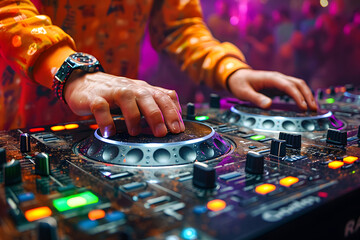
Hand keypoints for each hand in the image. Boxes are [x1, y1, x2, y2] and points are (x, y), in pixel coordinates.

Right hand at [63, 71, 184, 137]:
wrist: (83, 81)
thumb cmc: (114, 92)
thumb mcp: (138, 95)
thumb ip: (155, 102)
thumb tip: (177, 114)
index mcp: (143, 89)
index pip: (163, 96)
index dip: (173, 112)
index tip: (178, 128)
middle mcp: (130, 88)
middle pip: (148, 97)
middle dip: (157, 116)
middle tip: (162, 133)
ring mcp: (112, 91)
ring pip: (127, 98)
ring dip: (133, 116)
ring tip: (135, 132)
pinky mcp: (94, 97)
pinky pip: (101, 107)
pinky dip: (105, 120)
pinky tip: (110, 132)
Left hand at [227, 69, 317, 110]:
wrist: (236, 76)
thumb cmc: (240, 83)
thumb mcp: (244, 92)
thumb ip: (256, 98)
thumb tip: (269, 105)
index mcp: (271, 78)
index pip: (288, 86)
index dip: (297, 96)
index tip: (303, 107)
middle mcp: (278, 77)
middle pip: (298, 84)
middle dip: (308, 95)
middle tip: (313, 109)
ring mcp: (279, 81)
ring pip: (298, 85)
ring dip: (307, 95)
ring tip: (313, 108)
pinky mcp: (278, 86)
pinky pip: (293, 89)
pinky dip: (301, 96)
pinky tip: (304, 105)